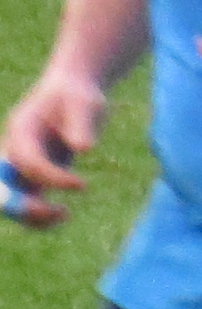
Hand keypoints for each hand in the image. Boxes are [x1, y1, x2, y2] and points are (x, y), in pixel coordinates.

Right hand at [2, 68, 101, 220]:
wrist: (74, 93)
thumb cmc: (80, 96)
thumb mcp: (86, 105)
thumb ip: (82, 124)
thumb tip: (82, 147)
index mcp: (23, 128)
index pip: (28, 161)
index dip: (52, 178)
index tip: (83, 185)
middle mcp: (17, 147)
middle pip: (5, 183)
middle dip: (26, 204)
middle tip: (62, 211)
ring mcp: (23, 162)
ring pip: (13, 197)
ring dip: (33, 215)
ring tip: (65, 215)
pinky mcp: (36, 173)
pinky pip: (27, 200)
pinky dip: (40, 214)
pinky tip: (64, 213)